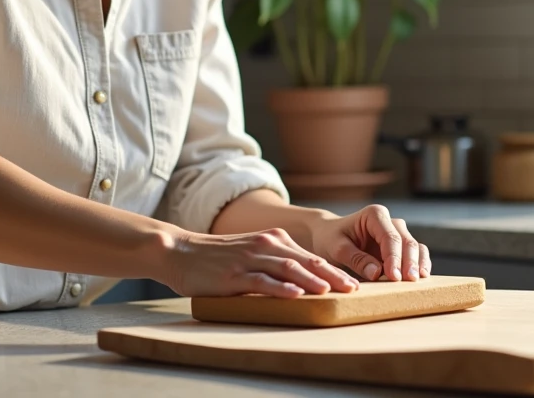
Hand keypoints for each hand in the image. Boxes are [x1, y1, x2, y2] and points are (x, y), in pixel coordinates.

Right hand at [160, 227, 359, 298]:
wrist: (181, 252)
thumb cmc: (218, 258)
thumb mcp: (252, 253)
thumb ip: (275, 262)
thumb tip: (303, 282)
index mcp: (273, 239)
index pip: (310, 255)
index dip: (333, 269)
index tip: (353, 283)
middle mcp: (266, 245)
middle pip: (306, 260)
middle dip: (332, 275)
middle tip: (352, 289)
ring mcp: (250, 259)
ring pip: (288, 269)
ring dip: (311, 280)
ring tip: (331, 291)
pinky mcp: (234, 275)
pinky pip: (262, 281)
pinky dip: (281, 288)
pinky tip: (296, 295)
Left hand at [306, 204, 430, 282]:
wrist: (328, 236)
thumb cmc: (330, 239)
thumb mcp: (337, 248)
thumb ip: (356, 259)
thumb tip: (376, 273)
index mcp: (374, 215)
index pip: (389, 237)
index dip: (394, 257)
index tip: (394, 277)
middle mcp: (389, 221)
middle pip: (406, 241)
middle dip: (409, 261)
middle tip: (410, 281)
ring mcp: (396, 233)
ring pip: (415, 246)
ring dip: (417, 263)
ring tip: (418, 280)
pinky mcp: (399, 246)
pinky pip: (416, 253)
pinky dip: (419, 264)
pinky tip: (421, 277)